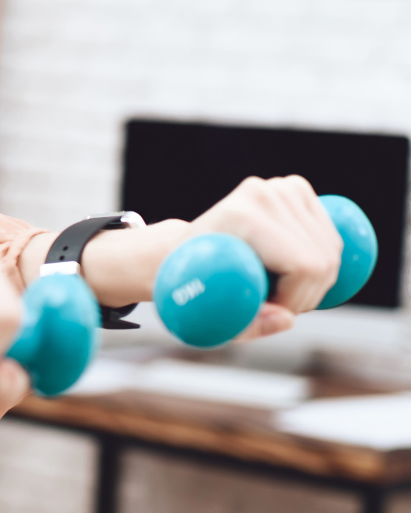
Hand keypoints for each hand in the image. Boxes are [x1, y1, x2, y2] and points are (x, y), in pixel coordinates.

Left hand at [69, 176, 343, 342]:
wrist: (181, 250)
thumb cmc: (194, 287)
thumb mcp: (212, 318)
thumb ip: (250, 325)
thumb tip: (287, 320)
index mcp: (241, 216)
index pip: (303, 266)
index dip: (297, 299)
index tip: (273, 310)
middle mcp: (263, 194)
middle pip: (322, 259)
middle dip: (308, 294)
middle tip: (278, 305)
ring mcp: (281, 187)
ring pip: (331, 249)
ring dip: (314, 281)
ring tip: (279, 288)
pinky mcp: (295, 188)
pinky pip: (330, 237)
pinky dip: (320, 261)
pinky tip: (291, 269)